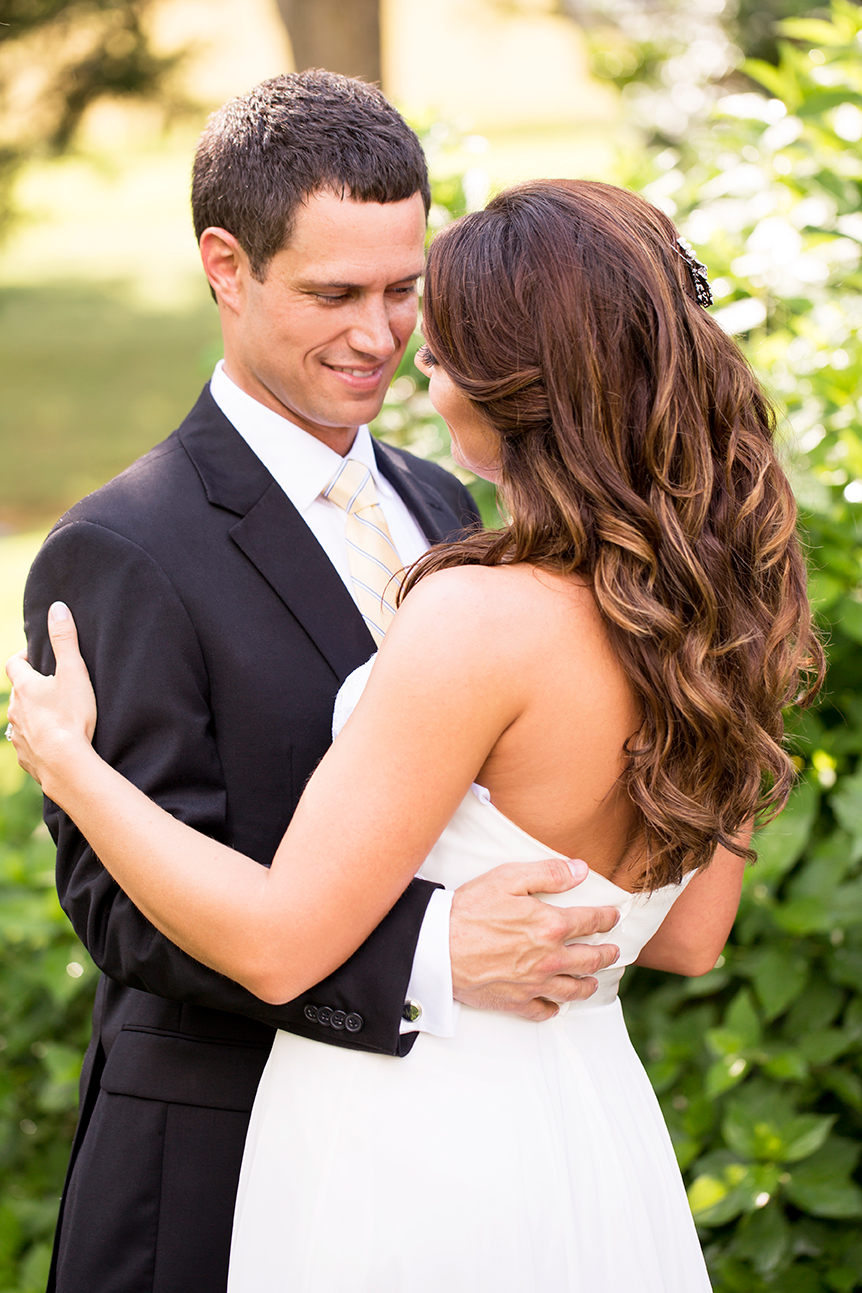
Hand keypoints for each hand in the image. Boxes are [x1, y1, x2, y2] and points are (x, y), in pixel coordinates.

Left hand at [5, 602, 96, 788]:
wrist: (65, 764)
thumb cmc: (70, 716)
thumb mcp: (73, 672)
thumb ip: (65, 639)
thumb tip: (57, 608)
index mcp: (25, 688)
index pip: (14, 665)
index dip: (23, 657)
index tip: (37, 657)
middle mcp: (15, 711)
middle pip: (18, 694)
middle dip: (32, 688)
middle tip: (53, 687)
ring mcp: (18, 736)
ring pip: (21, 720)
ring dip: (33, 716)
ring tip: (55, 717)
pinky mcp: (25, 757)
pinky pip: (27, 746)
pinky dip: (37, 741)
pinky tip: (53, 745)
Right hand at [449, 858, 620, 1020]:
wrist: (436, 947)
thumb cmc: (469, 910)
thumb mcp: (508, 878)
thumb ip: (549, 873)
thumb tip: (581, 870)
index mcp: (550, 926)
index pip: (591, 921)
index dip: (606, 918)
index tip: (614, 917)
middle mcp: (549, 959)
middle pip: (590, 959)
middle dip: (607, 954)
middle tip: (614, 952)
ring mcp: (534, 984)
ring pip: (573, 989)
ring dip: (589, 984)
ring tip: (594, 980)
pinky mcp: (515, 1002)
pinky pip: (544, 1010)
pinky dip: (554, 1008)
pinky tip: (556, 1004)